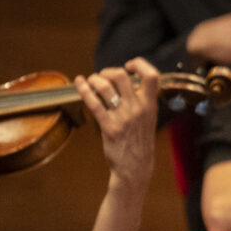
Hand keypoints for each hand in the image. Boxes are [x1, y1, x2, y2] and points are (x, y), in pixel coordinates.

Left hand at [76, 60, 157, 185]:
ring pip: (105, 87)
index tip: (128, 66)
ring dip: (94, 80)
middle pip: (121, 76)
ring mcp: (123, 118)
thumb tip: (126, 79)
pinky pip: (93, 103)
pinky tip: (79, 83)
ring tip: (91, 82)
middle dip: (108, 71)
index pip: (151, 75)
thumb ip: (141, 100)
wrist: (136, 166)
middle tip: (103, 77)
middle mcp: (138, 109)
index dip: (139, 64)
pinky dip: (83, 89)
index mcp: (150, 105)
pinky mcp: (109, 127)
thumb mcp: (148, 118)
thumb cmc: (140, 140)